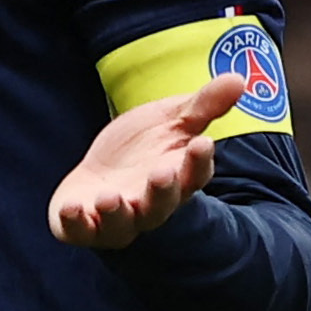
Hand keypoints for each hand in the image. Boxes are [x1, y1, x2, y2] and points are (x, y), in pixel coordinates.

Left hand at [49, 73, 243, 250]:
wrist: (99, 174)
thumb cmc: (141, 148)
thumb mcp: (170, 119)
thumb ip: (203, 105)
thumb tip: (240, 79)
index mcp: (176, 178)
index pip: (194, 174)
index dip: (199, 161)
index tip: (203, 142)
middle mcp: (149, 205)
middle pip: (161, 205)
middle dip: (162, 192)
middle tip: (162, 173)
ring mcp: (116, 219)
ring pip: (122, 225)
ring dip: (117, 213)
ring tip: (111, 198)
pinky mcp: (83, 226)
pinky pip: (80, 231)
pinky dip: (75, 223)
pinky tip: (70, 208)